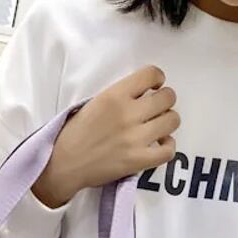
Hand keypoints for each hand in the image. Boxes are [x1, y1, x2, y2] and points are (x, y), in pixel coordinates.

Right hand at [33, 66, 179, 208]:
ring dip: (168, 122)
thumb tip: (143, 95)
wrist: (64, 164)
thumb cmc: (76, 133)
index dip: (158, 79)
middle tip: (156, 109)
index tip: (154, 87)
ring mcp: (135, 138)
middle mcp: (128, 114)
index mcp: (115, 95)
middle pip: (168, 97)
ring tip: (158, 128)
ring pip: (172, 121)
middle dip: (165, 101)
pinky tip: (158, 145)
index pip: (152, 74)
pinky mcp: (138, 160)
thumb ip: (119, 96)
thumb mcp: (94, 103)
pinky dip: (167, 147)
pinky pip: (168, 151)